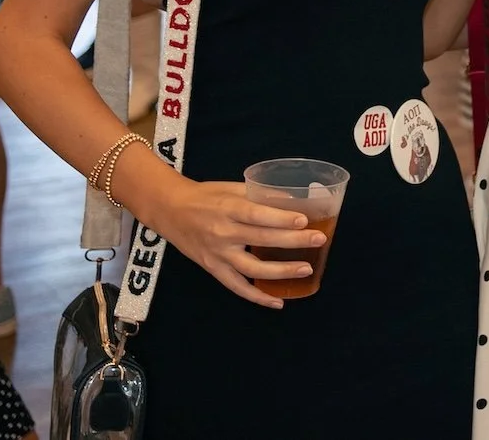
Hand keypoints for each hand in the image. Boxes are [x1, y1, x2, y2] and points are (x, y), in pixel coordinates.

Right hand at [140, 177, 328, 308]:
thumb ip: (261, 195)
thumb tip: (295, 201)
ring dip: (281, 271)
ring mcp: (217, 254)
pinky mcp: (212, 269)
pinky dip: (257, 296)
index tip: (304, 221)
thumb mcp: (232, 187)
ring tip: (306, 270)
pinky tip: (277, 301)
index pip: (257, 215)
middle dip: (293, 241)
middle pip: (261, 240)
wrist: (169, 210)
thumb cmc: (205, 195)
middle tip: (319, 240)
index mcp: (228, 208)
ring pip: (252, 268)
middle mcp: (223, 233)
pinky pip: (237, 287)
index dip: (280, 219)